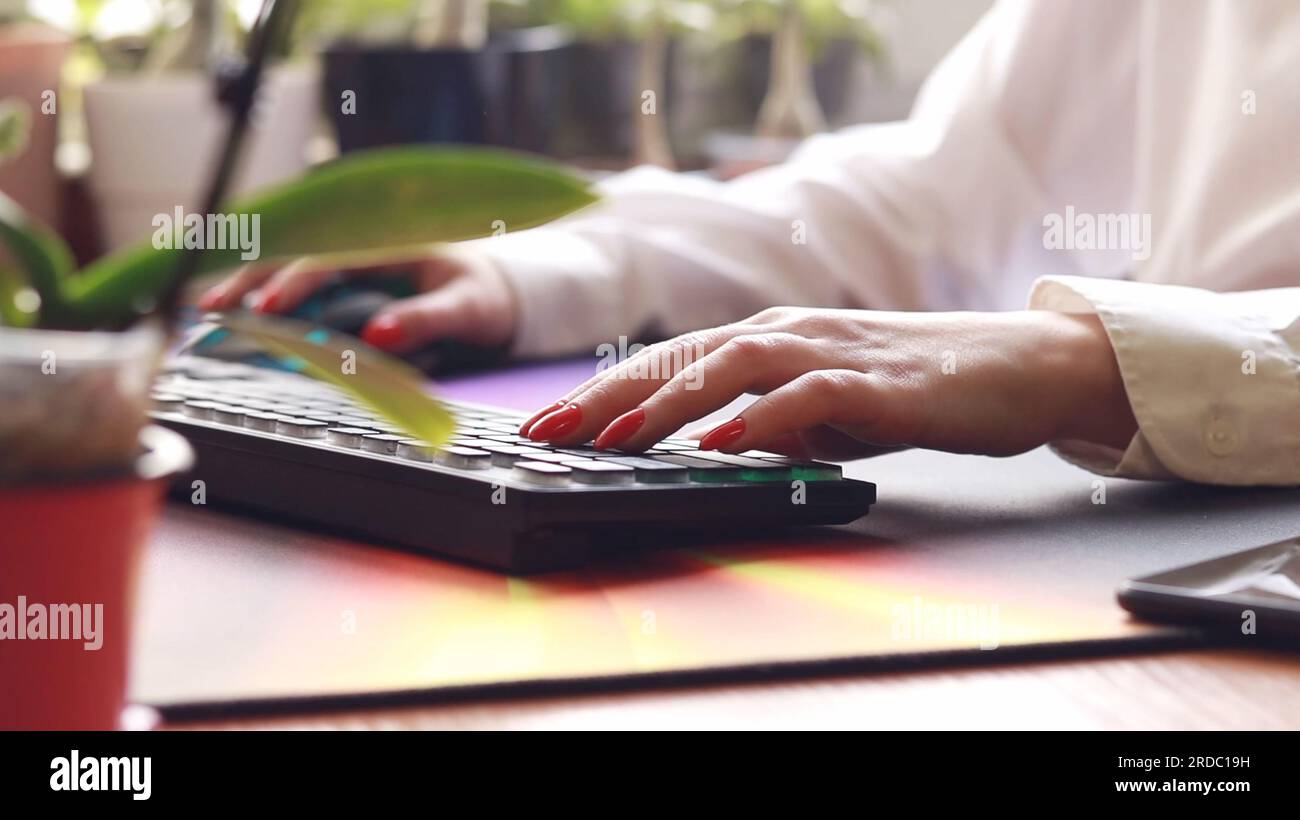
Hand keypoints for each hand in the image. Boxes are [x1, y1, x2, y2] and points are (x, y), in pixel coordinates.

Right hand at [196, 247, 517, 353]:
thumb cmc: (483, 296)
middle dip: (251, 276)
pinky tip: (232, 310)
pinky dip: (263, 291)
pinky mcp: (344, 273)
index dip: (297, 280)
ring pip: (287, 259)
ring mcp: (351, 253)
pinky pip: (297, 276)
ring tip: (207, 308)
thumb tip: (377, 334)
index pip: (333, 252)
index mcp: (391, 235)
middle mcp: (363, 236)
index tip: (269, 308)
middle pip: (296, 249)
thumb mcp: (468, 308)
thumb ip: (426, 319)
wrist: (496, 290)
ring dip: (247, 281)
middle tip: (214, 308)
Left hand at [519, 307, 1137, 460]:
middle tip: (545, 431)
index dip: (604, 390)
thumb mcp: (826, 409)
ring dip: (666, 403)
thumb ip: (771, 422)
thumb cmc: (916, 387)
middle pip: (681, 357)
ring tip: (612, 438)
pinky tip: (719, 446)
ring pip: (731, 367)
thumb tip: (722, 448)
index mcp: (769, 339)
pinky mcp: (877, 382)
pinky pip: (805, 397)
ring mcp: (831, 352)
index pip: (670, 361)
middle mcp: (788, 334)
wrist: (1018, 365)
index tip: (547, 425)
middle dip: (607, 395)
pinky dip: (758, 419)